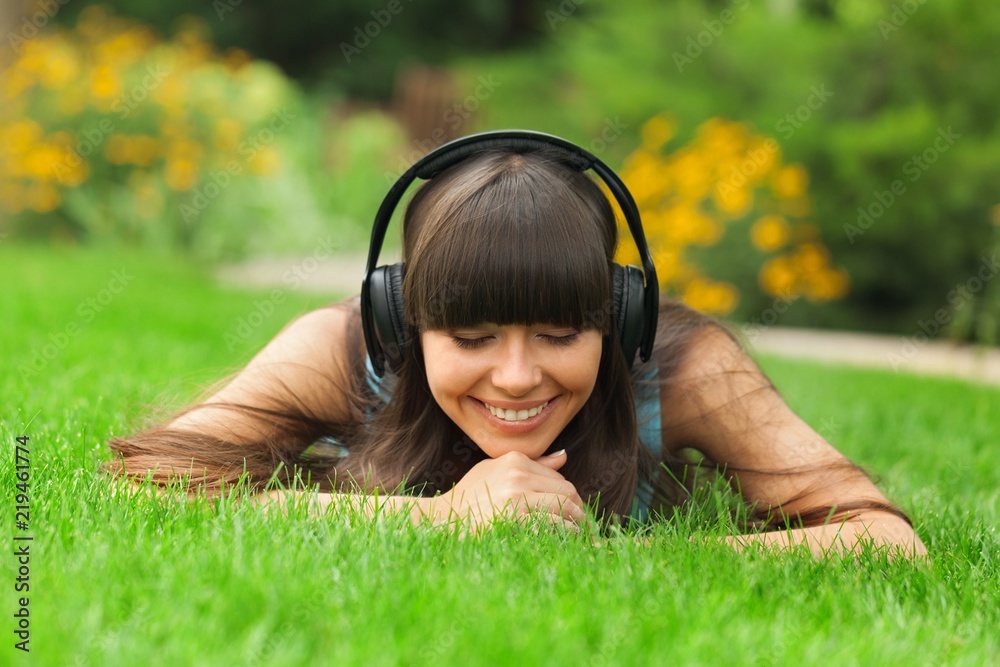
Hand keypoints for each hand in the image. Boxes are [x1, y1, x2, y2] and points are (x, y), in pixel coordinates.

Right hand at [431, 450, 584, 531]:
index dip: (569, 497)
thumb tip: (563, 457)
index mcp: (515, 460)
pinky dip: (564, 534)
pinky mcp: (516, 519)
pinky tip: (562, 540)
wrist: (444, 518)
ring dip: (575, 525)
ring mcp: (517, 497)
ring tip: (575, 535)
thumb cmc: (470, 496)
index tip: (573, 511)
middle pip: (567, 492)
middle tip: (581, 525)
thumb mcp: (495, 470)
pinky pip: (554, 525)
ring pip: (565, 508)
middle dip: (578, 511)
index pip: (559, 479)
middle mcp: (518, 475)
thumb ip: (532, 463)